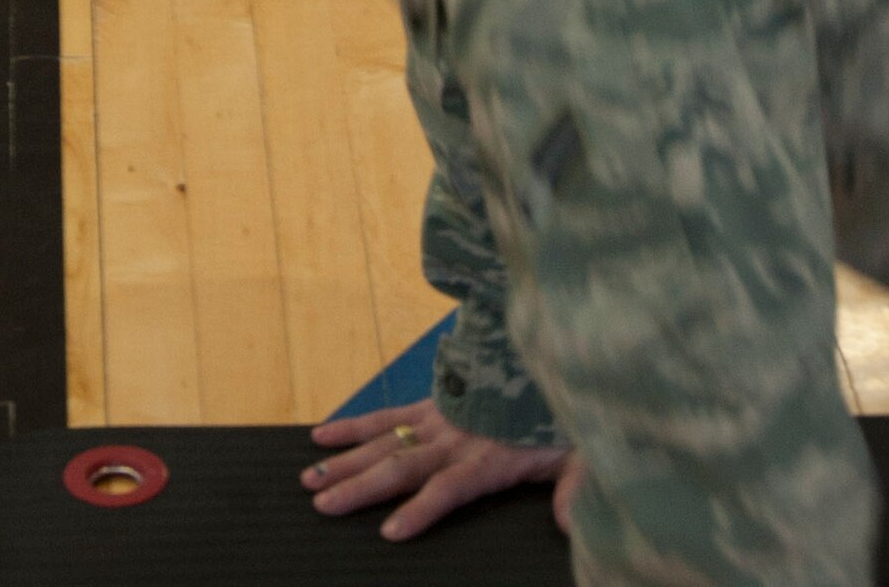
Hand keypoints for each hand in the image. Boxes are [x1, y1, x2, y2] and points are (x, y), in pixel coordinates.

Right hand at [302, 398, 578, 539]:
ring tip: (310, 479)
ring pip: (384, 443)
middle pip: (401, 467)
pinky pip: (386, 416)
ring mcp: (438, 421)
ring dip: (346, 461)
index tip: (390, 532)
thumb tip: (565, 523)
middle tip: (322, 506)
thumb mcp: (578, 455)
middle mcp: (454, 441)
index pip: (447, 488)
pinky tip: (321, 435)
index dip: (420, 509)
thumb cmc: (559, 418)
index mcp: (487, 460)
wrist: (546, 355)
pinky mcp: (430, 405)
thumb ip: (573, 489)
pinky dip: (353, 426)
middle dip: (360, 487)